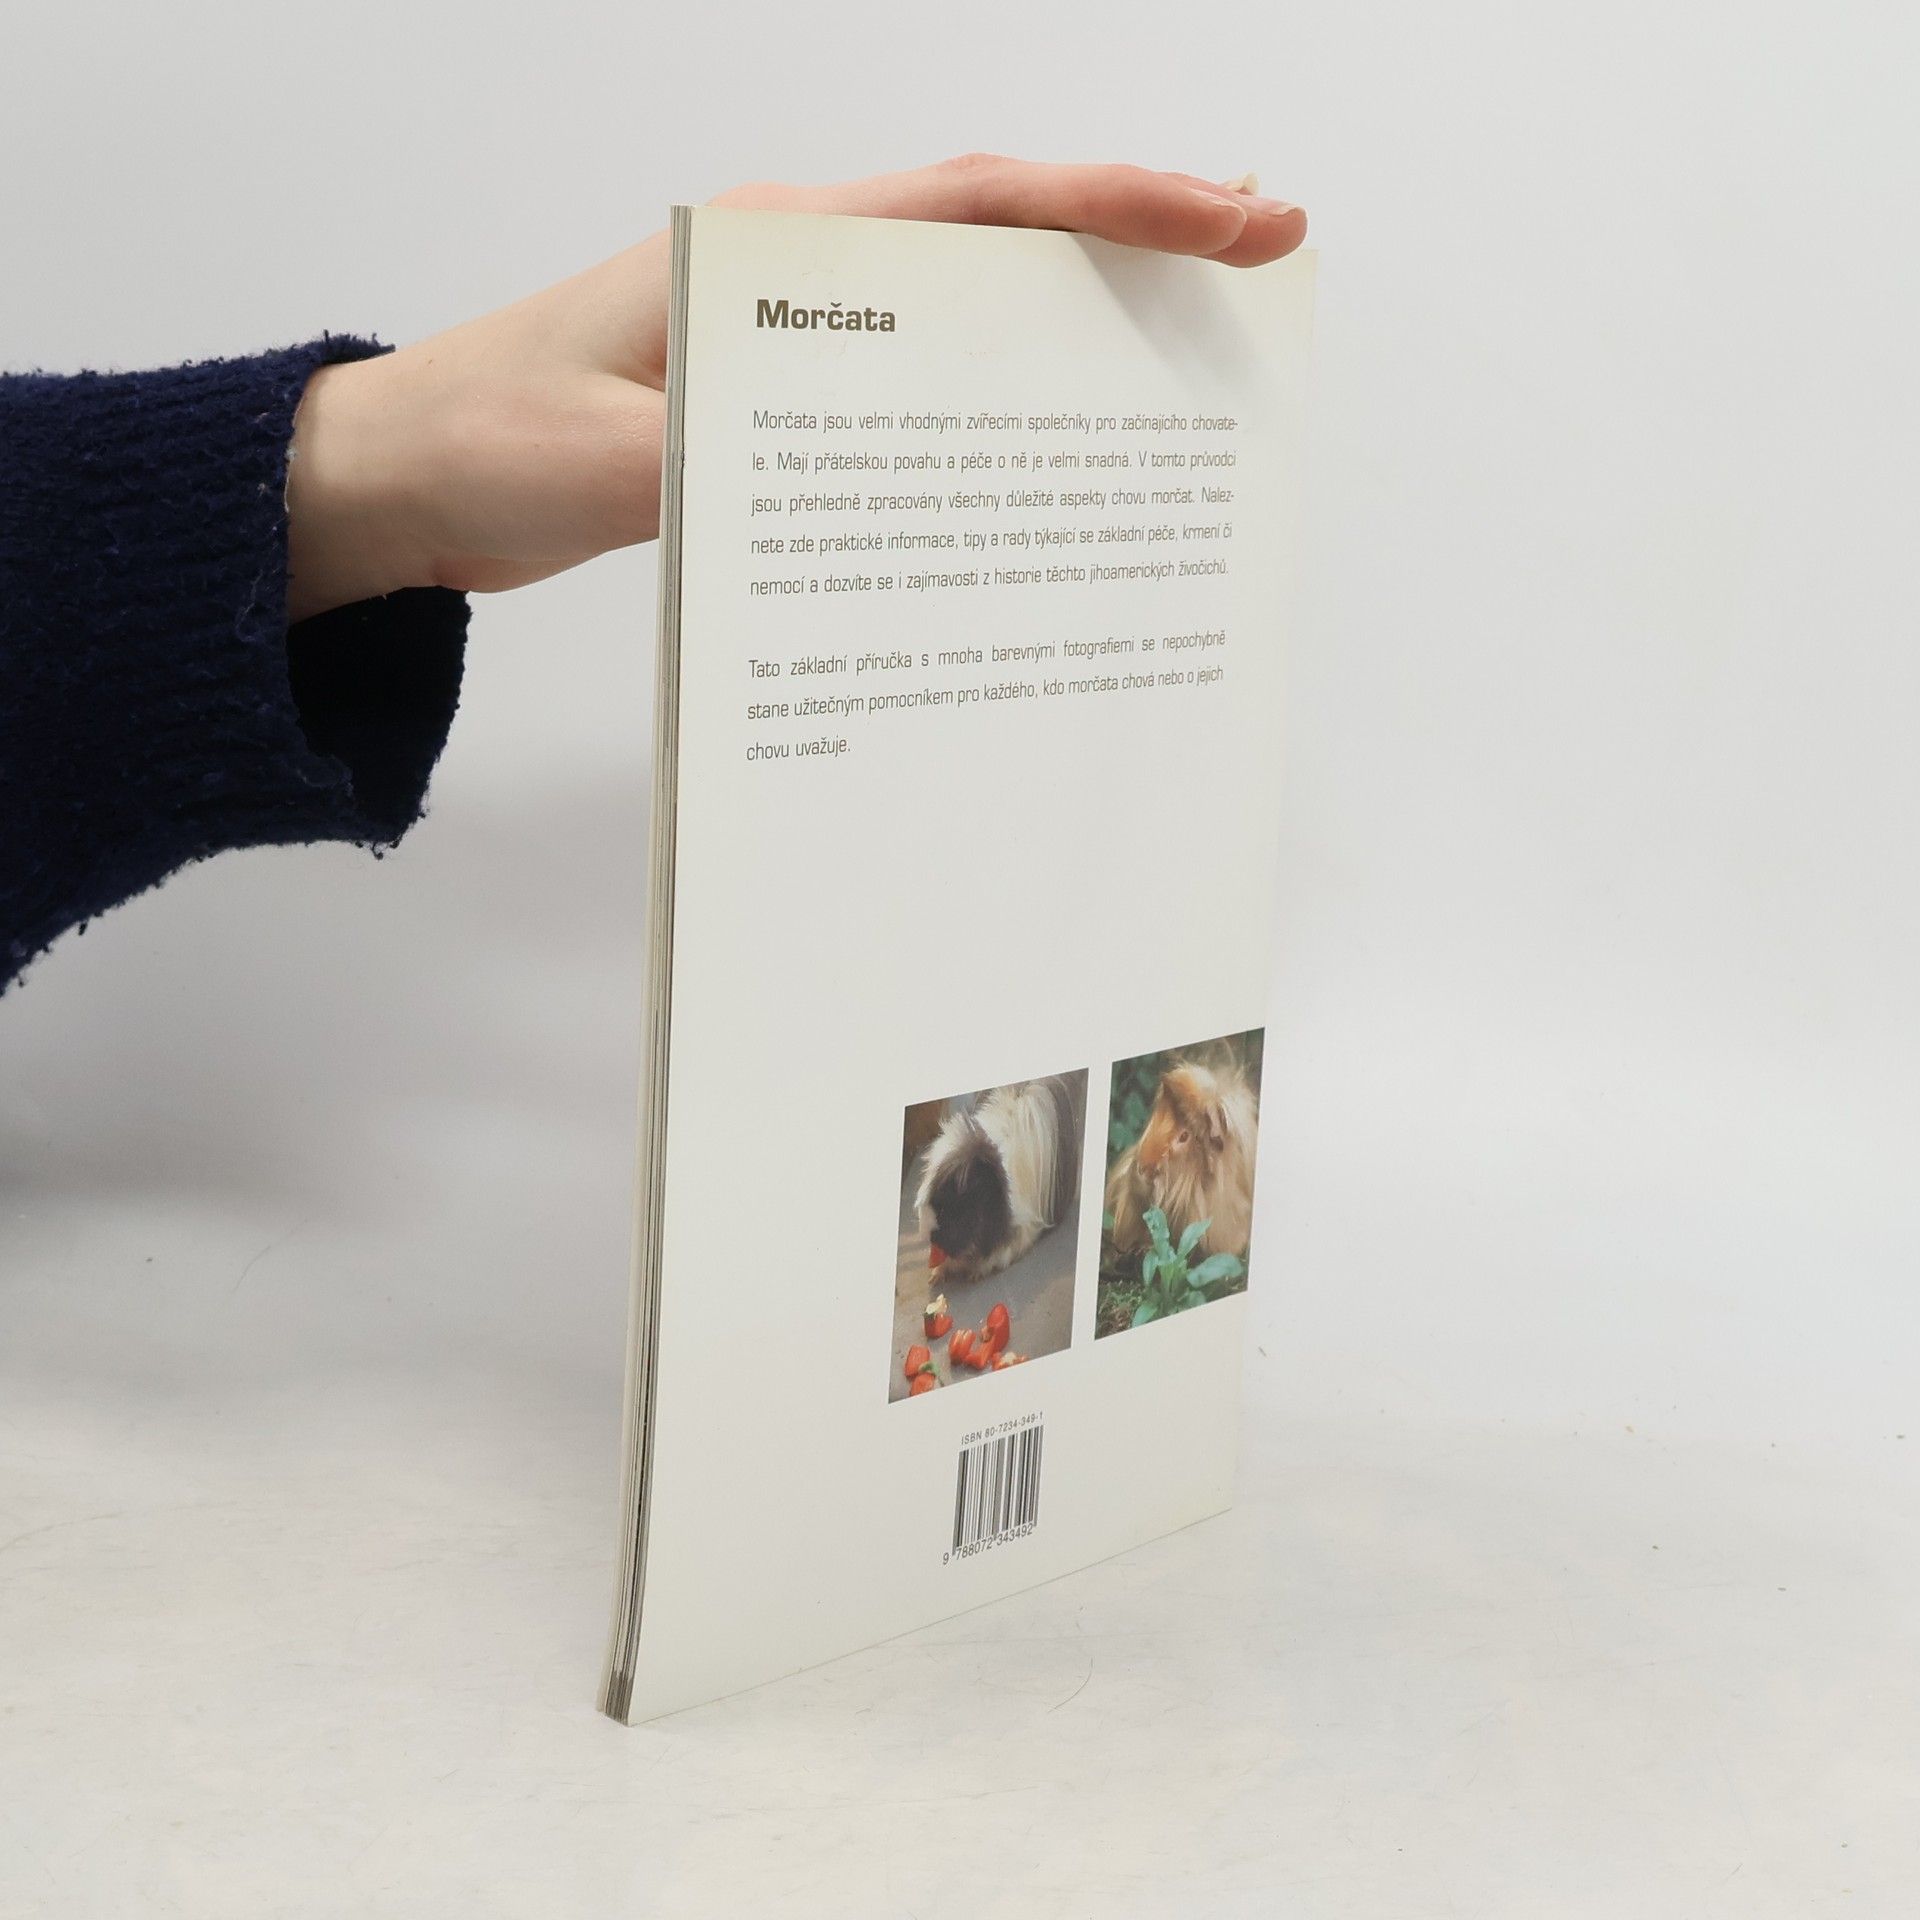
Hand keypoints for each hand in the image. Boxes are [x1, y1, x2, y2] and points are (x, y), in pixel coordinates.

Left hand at [285, 156, 1305, 622]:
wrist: (404, 475)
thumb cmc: (488, 438)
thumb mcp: (613, 462)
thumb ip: (733, 467)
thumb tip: (855, 490)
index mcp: (775, 252)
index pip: (981, 205)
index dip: (1117, 206)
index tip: (1234, 215)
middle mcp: (801, 280)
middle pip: (1002, 243)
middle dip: (1135, 246)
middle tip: (1257, 267)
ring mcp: (792, 342)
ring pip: (967, 316)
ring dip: (1074, 325)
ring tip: (1186, 352)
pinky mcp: (774, 407)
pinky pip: (912, 394)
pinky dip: (988, 406)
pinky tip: (1038, 448)